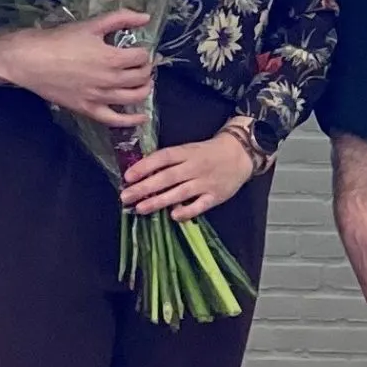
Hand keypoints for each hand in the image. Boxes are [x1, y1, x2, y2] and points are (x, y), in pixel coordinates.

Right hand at [0, 12, 153, 127]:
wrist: (29, 59)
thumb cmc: (59, 40)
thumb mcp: (91, 24)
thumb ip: (121, 18)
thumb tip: (146, 17)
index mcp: (112, 58)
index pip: (141, 57)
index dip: (144, 52)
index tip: (139, 50)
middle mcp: (110, 80)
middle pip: (141, 77)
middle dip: (145, 69)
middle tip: (141, 64)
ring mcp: (100, 98)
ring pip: (134, 98)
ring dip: (145, 89)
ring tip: (144, 83)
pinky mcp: (88, 110)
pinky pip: (116, 120)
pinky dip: (132, 120)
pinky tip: (142, 117)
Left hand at [122, 130, 262, 219]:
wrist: (240, 154)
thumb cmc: (208, 152)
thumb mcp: (189, 149)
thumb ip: (170, 160)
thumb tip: (143, 173)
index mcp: (186, 152)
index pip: (163, 158)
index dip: (144, 167)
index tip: (127, 177)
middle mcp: (194, 167)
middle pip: (167, 177)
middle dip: (144, 188)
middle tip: (126, 197)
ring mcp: (205, 182)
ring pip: (180, 193)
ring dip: (159, 201)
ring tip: (140, 208)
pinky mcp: (216, 196)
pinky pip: (200, 205)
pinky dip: (187, 211)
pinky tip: (173, 216)